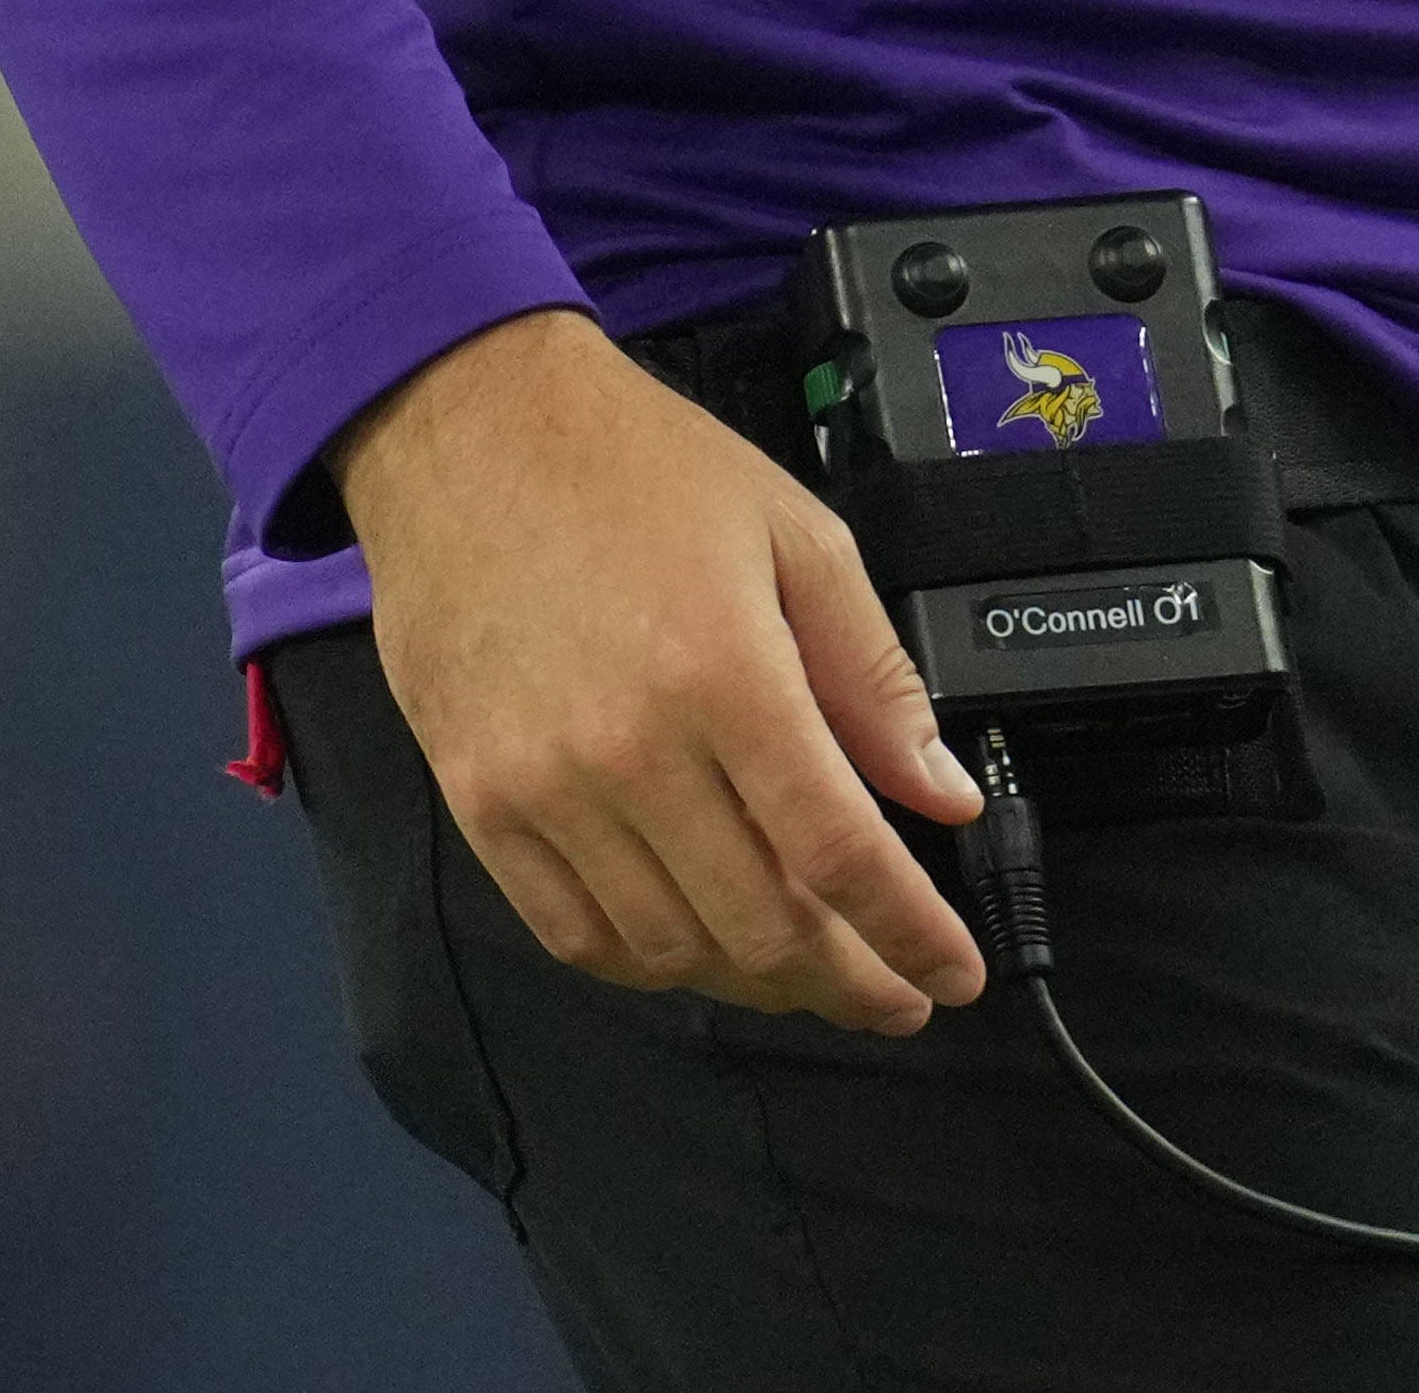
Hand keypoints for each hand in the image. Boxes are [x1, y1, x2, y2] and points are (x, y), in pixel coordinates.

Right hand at [334, 309, 997, 1032]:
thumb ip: (875, 676)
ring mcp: (543, 787)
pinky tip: (696, 946)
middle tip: (890, 989)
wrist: (467, 428)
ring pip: (671, 948)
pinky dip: (648, 965)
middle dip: (848, 981)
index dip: (910, 935)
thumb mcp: (796, 536)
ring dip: (754, 980)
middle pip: (762, 925)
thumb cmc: (634, 470)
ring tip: (804, 967)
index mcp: (726, 673)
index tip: (951, 975)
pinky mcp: (481, 802)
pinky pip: (573, 934)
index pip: (839, 853)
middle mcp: (631, 750)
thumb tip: (939, 795)